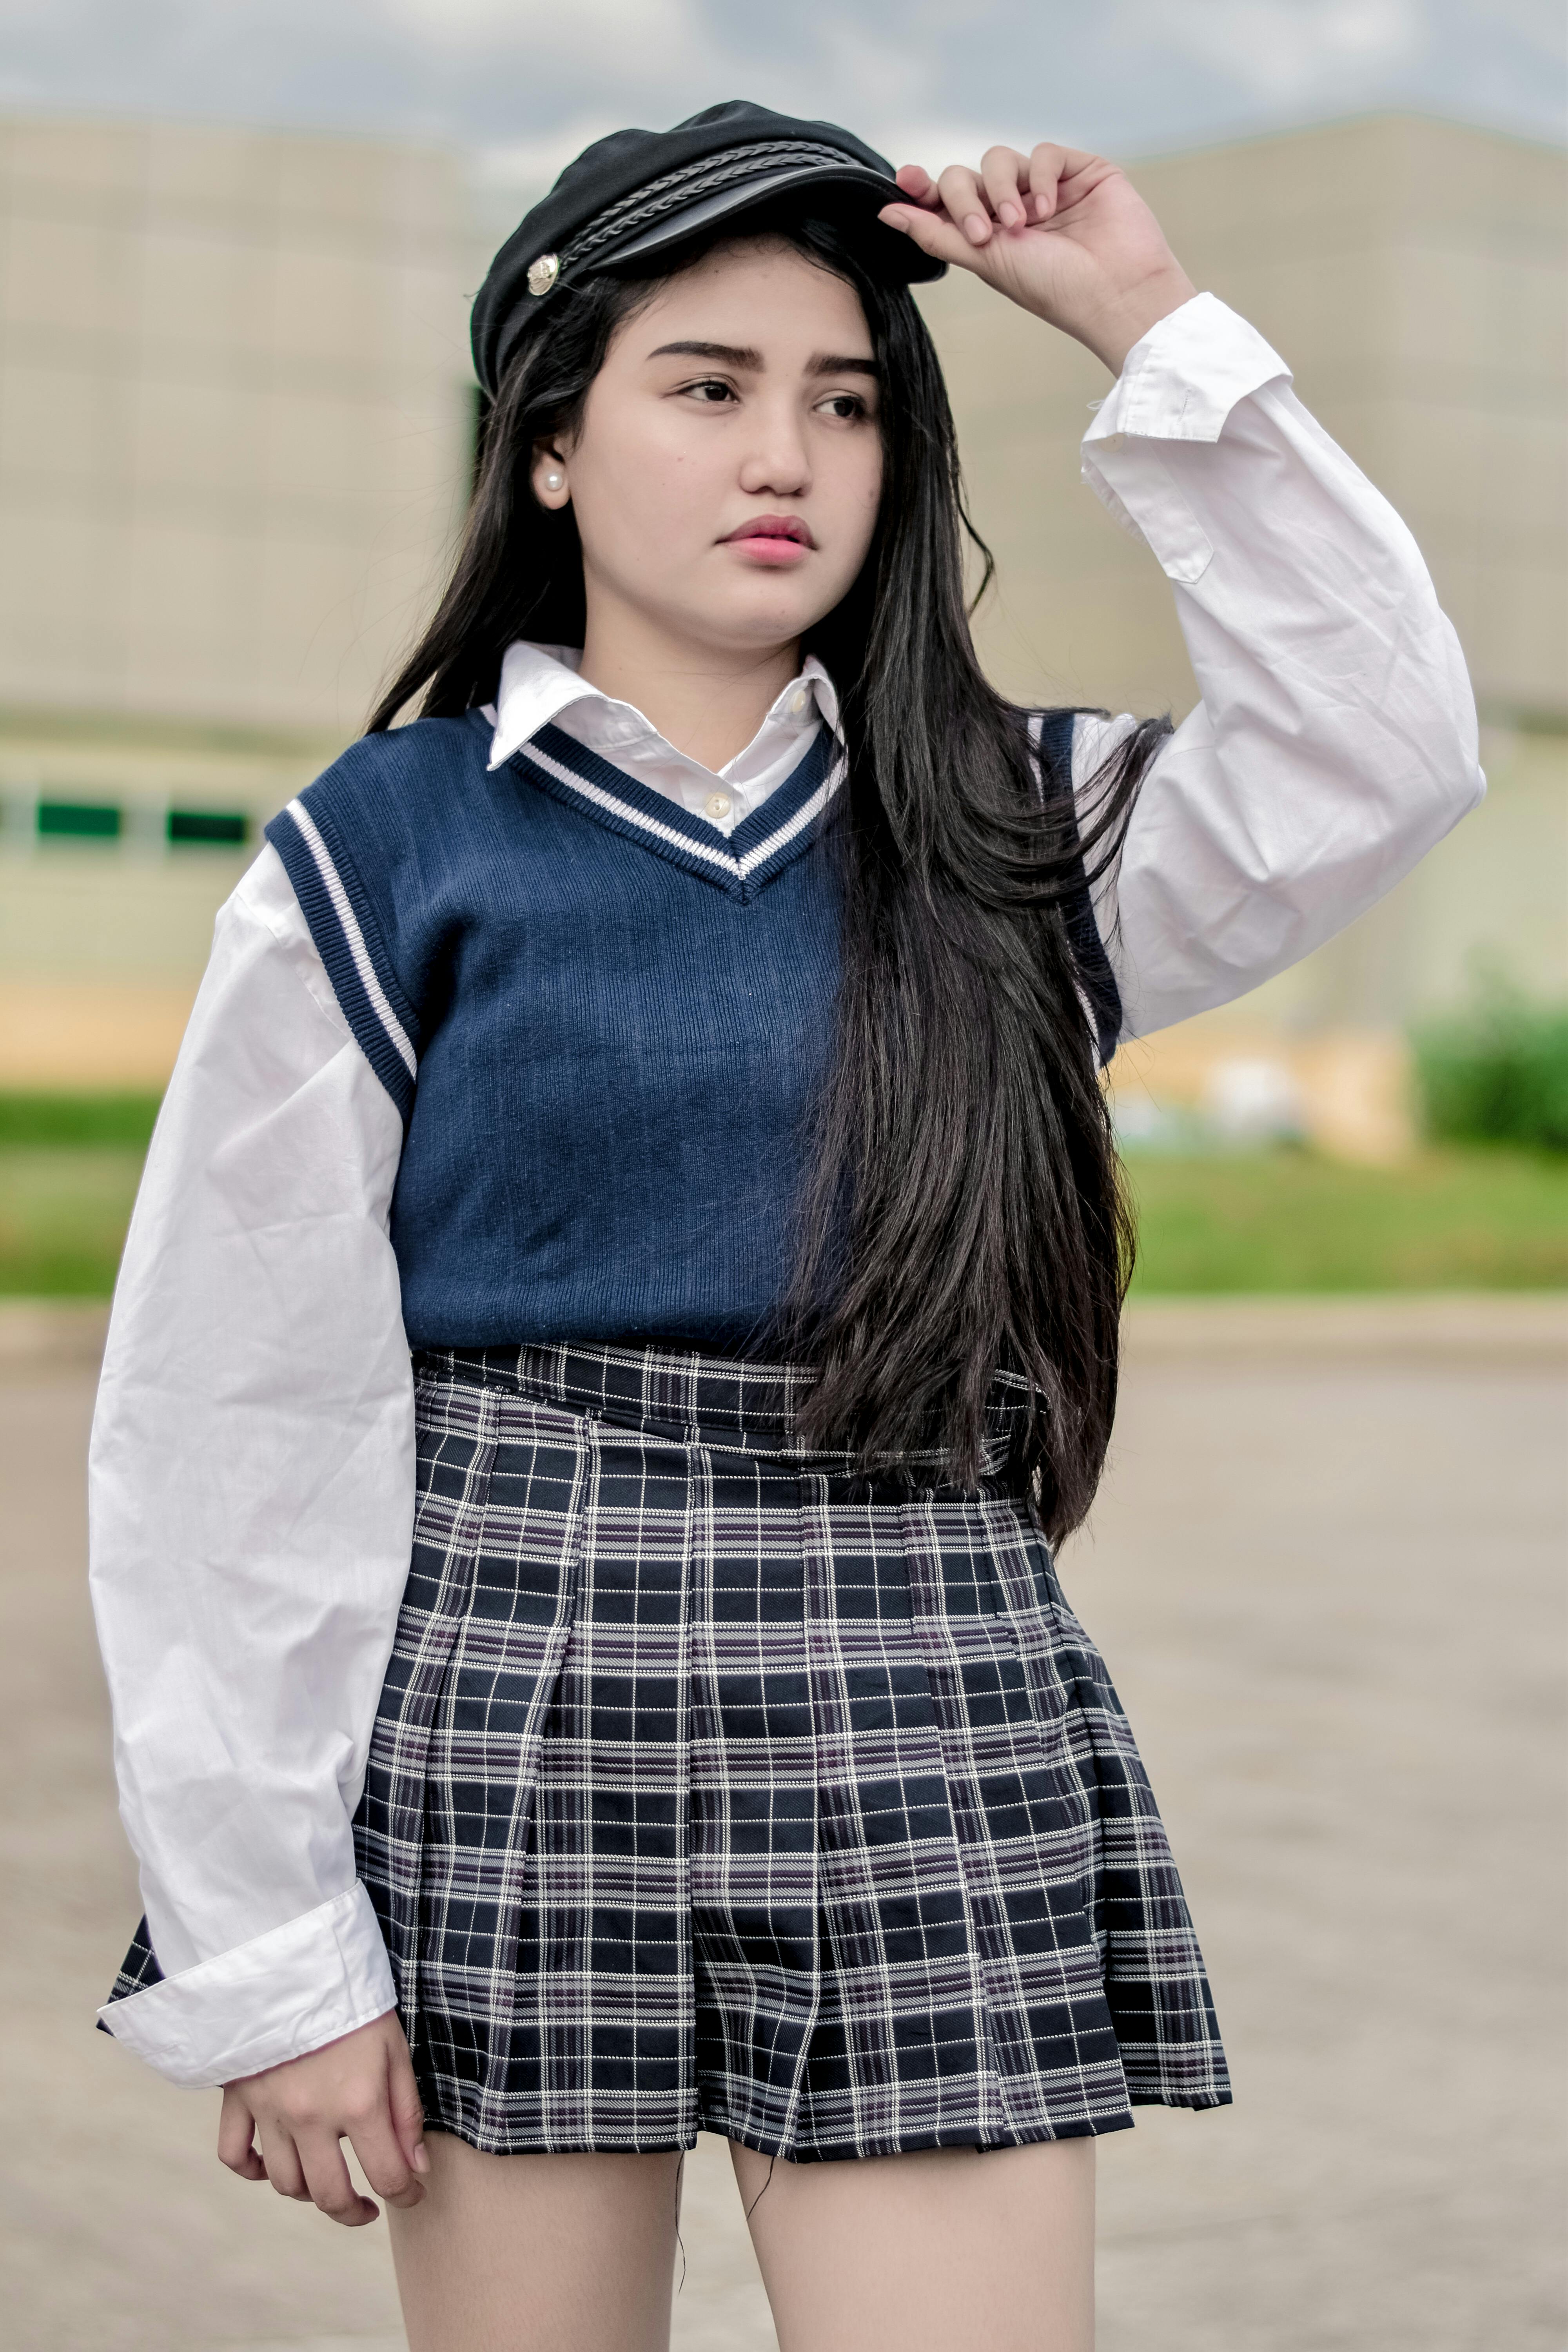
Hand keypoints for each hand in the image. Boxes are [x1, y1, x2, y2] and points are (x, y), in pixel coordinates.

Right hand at [218, 2009, 427, 2227]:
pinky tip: (273, 2165)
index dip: (405, 2194)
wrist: (291, 1961)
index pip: (386, 2176)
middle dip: (354, 2212)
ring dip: (309, 2192)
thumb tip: (416, 2168)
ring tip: (327, 2179)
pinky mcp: (238, 2098)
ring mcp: (270, 2111)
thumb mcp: (394, 2047)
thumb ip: (406, 2112)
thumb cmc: (350, 2001)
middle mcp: (311, 2117)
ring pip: (285, 2182)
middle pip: (330, 2195)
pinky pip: (234, 2155)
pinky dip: (252, 2170)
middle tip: (368, 2208)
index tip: (412, 2192)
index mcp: (358, 2103)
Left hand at [879, 144, 1196, 376]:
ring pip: (1002, 159)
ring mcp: (1047, 189)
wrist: (1114, 292)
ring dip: (1002, 189)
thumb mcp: (985, 261)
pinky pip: (1044, 154)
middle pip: (968, 175)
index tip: (906, 181)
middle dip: (966, 197)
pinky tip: (1050, 207)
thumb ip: (937, 234)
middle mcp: (1014, 209)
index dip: (925, 188)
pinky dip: (1040, 177)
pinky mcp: (1080, 172)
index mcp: (990, 235)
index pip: (948, 200)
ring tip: (1022, 225)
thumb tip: (887, 213)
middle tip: (982, 233)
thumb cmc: (1054, 289)